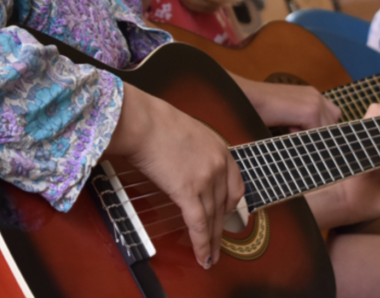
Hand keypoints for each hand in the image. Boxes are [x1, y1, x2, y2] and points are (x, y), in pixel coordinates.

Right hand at [110, 86, 244, 268]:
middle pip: (224, 205)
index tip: (226, 215)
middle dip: (221, 228)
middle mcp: (219, 164)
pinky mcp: (188, 191)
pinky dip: (201, 243)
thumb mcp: (189, 134)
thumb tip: (187, 168)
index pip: (235, 185)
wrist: (143, 122)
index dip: (231, 205)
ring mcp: (206, 178)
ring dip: (212, 241)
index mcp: (221, 149)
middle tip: (219, 244)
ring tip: (210, 257)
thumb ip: (196, 154)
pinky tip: (203, 256)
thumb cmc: (156, 123)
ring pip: (212, 218)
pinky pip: (198, 223)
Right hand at [234, 74, 341, 129]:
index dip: (318, 132)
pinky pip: (317, 133)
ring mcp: (314, 102)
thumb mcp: (284, 116)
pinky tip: (286, 130)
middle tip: (293, 134)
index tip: (304, 138)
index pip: (331, 119)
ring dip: (311, 137)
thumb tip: (312, 145)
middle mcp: (316, 95)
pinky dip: (303, 138)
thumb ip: (299, 124)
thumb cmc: (256, 109)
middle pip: (333, 126)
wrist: (241, 96)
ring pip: (327, 131)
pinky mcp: (309, 110)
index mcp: (311, 95)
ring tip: (289, 131)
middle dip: (317, 135)